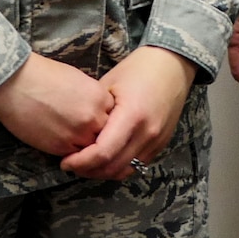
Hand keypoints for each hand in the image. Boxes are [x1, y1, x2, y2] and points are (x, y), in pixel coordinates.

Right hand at [0, 52, 113, 156]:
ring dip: (85, 146)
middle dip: (98, 134)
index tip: (96, 118)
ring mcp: (77, 134)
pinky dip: (71, 152)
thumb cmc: (44, 75)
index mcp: (99, 97)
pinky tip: (62, 141)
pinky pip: (74, 156)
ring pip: (91, 149)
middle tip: (86, 131)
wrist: (16, 82)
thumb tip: (97, 112)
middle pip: (106, 135)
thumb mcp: (78, 80)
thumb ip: (93, 98)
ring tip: (73, 137)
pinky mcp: (59, 147)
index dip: (104, 118)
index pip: (114, 116)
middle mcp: (92, 117)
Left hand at [61, 47, 197, 180]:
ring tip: (87, 164)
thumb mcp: (109, 84)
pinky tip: (107, 158)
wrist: (172, 65)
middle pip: (113, 167)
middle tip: (71, 165)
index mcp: (132, 115)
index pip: (103, 153)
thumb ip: (95, 112)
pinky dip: (119, 166)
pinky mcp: (161, 144)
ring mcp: (156, 141)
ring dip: (103, 172)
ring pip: (125, 171)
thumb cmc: (137, 69)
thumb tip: (75, 135)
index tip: (65, 161)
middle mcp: (147, 133)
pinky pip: (137, 164)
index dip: (81, 162)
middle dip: (88, 171)